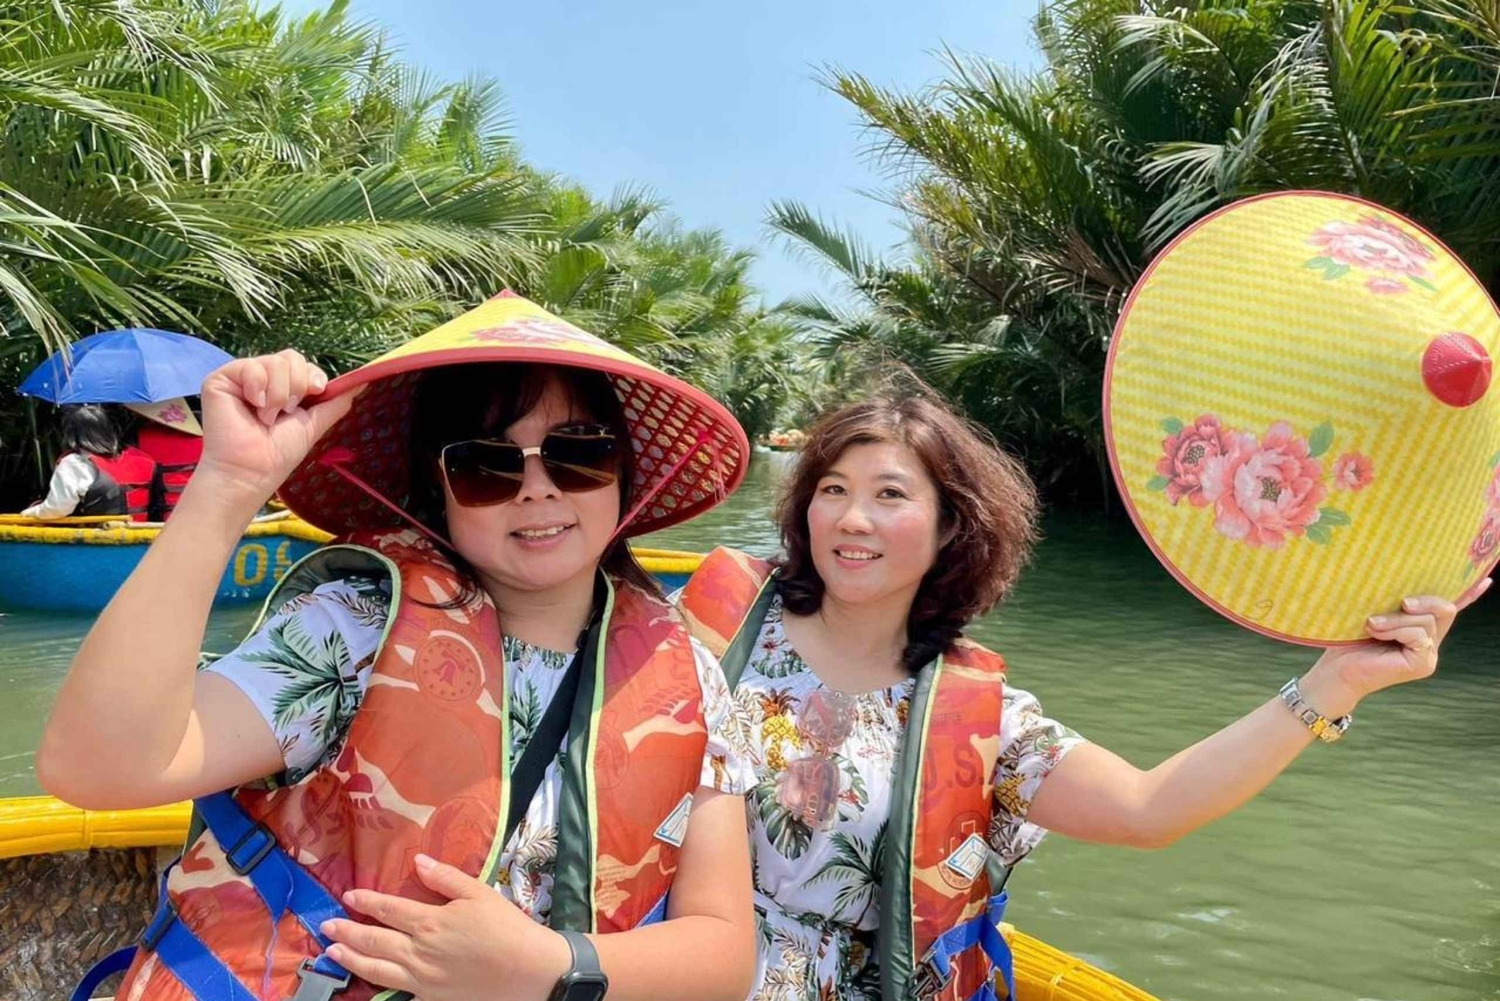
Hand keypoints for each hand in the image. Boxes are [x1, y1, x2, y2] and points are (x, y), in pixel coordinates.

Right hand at [192, 349, 354, 504]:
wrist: (253, 470)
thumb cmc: (279, 452)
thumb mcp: (314, 423)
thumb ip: (336, 401)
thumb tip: (365, 380)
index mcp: (282, 386)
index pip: (303, 363)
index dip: (313, 377)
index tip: (314, 394)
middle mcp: (262, 378)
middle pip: (291, 358)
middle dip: (297, 388)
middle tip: (286, 412)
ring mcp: (241, 377)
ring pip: (274, 362)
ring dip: (279, 395)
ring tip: (267, 417)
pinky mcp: (220, 379)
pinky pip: (251, 367)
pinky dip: (259, 389)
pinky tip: (253, 407)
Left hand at [322, 853, 571, 1000]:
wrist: (528, 970)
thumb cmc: (506, 927)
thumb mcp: (479, 893)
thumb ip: (445, 877)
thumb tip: (417, 861)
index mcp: (430, 923)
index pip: (388, 909)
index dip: (366, 902)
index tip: (349, 896)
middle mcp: (419, 952)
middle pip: (374, 941)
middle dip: (347, 933)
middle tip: (327, 926)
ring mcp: (422, 980)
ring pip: (377, 970)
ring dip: (351, 960)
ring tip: (333, 953)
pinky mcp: (431, 998)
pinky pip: (398, 994)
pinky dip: (377, 991)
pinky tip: (366, 987)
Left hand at [1303, 577, 1492, 715]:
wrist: (1336, 669)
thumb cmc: (1350, 640)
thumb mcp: (1376, 613)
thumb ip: (1396, 604)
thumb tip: (1405, 586)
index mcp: (1421, 628)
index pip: (1448, 609)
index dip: (1469, 595)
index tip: (1485, 580)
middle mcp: (1430, 641)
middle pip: (1444, 609)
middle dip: (1422, 601)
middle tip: (1400, 602)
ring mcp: (1429, 654)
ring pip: (1427, 621)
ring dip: (1396, 619)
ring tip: (1370, 624)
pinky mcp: (1423, 664)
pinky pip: (1418, 635)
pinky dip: (1396, 629)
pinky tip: (1375, 632)